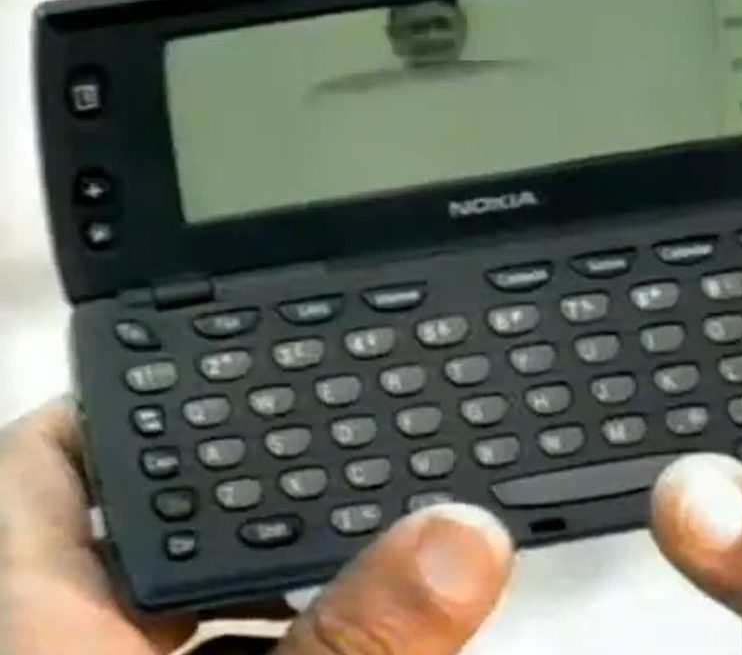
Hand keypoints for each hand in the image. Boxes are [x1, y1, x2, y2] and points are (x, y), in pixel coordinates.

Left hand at [0, 400, 513, 654]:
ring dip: (262, 561)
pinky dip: (277, 631)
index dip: (114, 393)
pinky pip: (218, 651)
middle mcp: (68, 648)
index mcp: (44, 629)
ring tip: (343, 518)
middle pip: (139, 518)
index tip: (191, 351)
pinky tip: (343, 628)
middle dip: (227, 476)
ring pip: (185, 595)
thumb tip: (462, 538)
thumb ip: (359, 632)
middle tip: (305, 429)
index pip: (46, 461)